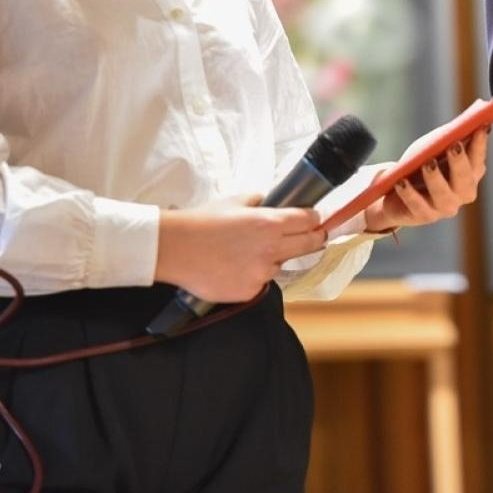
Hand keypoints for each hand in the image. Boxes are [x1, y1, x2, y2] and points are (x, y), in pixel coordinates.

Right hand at [154, 194, 326, 302]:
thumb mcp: (234, 200)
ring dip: (274, 259)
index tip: (317, 220)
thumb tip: (269, 202)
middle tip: (316, 237)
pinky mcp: (249, 291)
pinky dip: (253, 276)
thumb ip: (258, 201)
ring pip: (280, 265)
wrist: (175, 248)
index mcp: (270, 223)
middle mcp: (271, 249)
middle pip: (309, 245)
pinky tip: (234, 267)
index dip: (314, 218)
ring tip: (248, 252)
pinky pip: (260, 282)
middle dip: (314, 239)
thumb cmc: (202, 221)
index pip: (308, 220)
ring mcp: (261, 273)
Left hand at [364, 127, 488, 232]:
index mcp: (470, 175)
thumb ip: (452, 133)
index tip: (480, 127)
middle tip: (454, 146)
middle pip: (465, 181)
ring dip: (436, 178)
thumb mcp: (435, 146)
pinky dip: (410, 193)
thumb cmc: (421, 164)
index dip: (480, 145)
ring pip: (443, 195)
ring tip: (428, 163)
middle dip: (460, 162)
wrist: (397, 191)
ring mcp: (444, 207)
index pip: (478, 160)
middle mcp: (462, 194)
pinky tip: (401, 182)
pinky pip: (417, 205)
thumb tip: (473, 111)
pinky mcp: (423, 216)